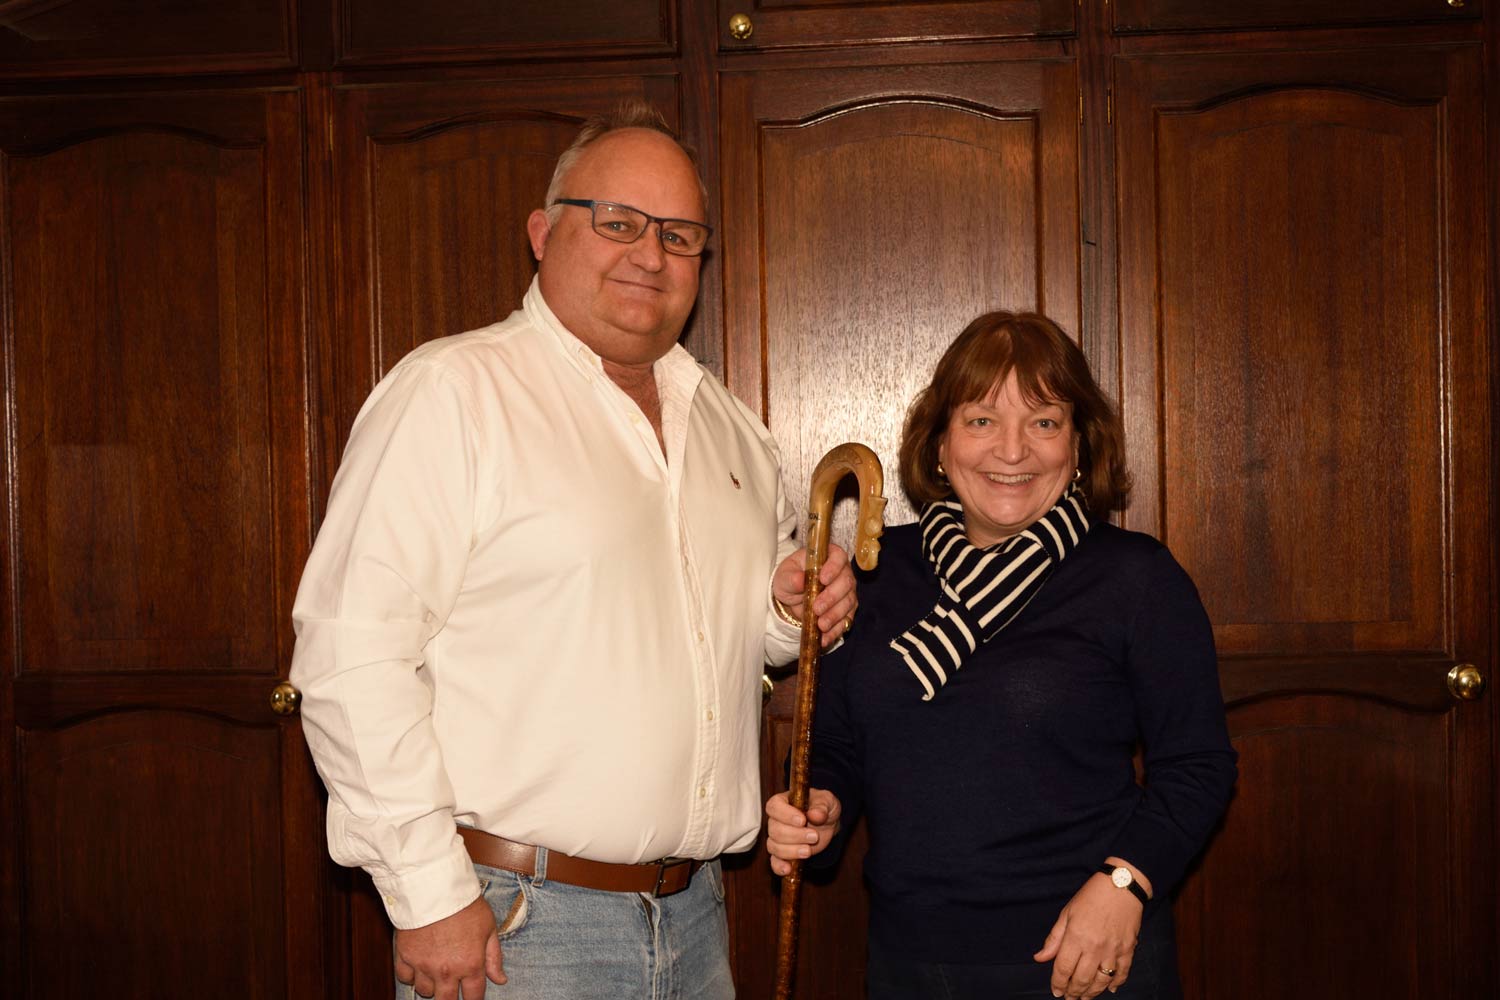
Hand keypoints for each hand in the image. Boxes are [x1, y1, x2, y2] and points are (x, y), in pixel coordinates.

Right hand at [394, 895, 505, 998]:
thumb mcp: (489, 928)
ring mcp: (423, 965)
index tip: (472, 997)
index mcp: (470, 965)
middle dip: (450, 999)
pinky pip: (405, 978)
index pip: (473, 997)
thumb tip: (500, 980)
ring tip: (437, 974)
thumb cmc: (465, 904)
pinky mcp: (405, 956)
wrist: (435, 887)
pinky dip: (411, 976)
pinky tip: (418, 967)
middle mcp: (446, 971)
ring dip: (432, 986)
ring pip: (424, 991)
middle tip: (452, 990)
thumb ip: (494, 957)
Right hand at [764, 788, 841, 875]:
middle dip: (795, 835)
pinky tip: (788, 869)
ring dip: (791, 851)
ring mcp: (777, 839)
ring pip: (774, 846)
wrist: (827, 824)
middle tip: (814, 836)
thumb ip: (822, 806)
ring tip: (808, 851)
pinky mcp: (782, 854)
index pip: (774, 806)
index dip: (785, 814)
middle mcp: (776, 820)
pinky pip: (774, 862)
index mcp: (783, 802)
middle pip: (775, 830)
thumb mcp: (827, 801)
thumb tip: (815, 815)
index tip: (802, 820)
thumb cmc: (823, 808)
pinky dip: (779, 867)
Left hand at [771, 544, 857, 647]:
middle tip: (817, 608)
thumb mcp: (784, 576)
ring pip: (848, 603)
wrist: (792, 598)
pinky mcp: (847, 611)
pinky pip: (846, 621)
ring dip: (834, 615)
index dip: (833, 568)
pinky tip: (824, 638)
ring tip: (820, 625)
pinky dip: (835, 631)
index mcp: (829, 557)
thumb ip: (791, 577)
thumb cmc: (790, 579)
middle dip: (832, 597)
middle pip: (846, 583)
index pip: (838, 557)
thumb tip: (800, 580)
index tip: (823, 579)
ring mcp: (847, 593)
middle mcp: (843, 573)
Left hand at [1032, 864, 1148, 998]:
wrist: (1122, 885)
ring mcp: (1113, 951)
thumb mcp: (1067, 913)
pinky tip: (1109, 989)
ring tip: (1084, 997)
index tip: (1056, 991)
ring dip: (1092, 993)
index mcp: (1076, 937)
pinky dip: (1116, 984)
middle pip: (1082, 979)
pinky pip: (1122, 973)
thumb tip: (1040, 958)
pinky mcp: (1128, 950)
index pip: (1063, 969)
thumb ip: (1054, 939)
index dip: (1058, 983)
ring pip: (1102, 981)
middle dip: (1073, 993)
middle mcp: (1094, 948)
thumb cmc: (1091, 896)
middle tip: (1069, 998)